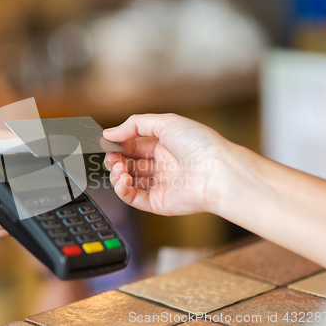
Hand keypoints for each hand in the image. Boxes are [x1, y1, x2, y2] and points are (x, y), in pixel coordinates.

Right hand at [103, 114, 228, 215]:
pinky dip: (122, 190)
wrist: (218, 172)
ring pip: (128, 182)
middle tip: (111, 157)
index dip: (119, 145)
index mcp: (165, 146)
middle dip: (116, 160)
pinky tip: (123, 180)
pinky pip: (134, 198)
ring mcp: (161, 185)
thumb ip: (135, 125)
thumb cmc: (199, 144)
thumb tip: (109, 133)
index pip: (134, 146)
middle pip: (129, 164)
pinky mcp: (159, 203)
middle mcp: (163, 166)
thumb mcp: (166, 122)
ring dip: (117, 175)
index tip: (107, 142)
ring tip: (119, 169)